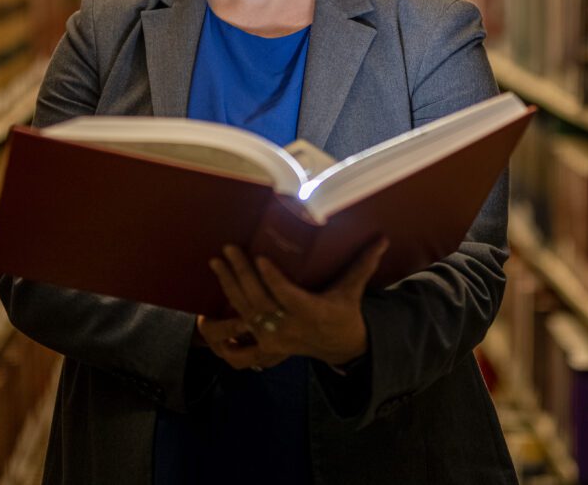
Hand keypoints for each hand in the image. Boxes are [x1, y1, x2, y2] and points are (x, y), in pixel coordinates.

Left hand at [204, 237, 388, 369]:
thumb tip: (382, 238)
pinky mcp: (266, 348)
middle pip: (260, 302)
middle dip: (242, 275)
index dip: (273, 279)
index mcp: (311, 312)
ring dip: (229, 289)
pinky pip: (240, 349)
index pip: (288, 295)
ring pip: (246, 315)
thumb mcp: (353, 288)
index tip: (259, 257)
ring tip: (217, 263)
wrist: (341, 346)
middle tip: (228, 249)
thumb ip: (363, 263)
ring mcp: (275, 340)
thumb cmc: (343, 310)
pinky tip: (205, 318)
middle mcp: (290, 327)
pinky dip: (222, 338)